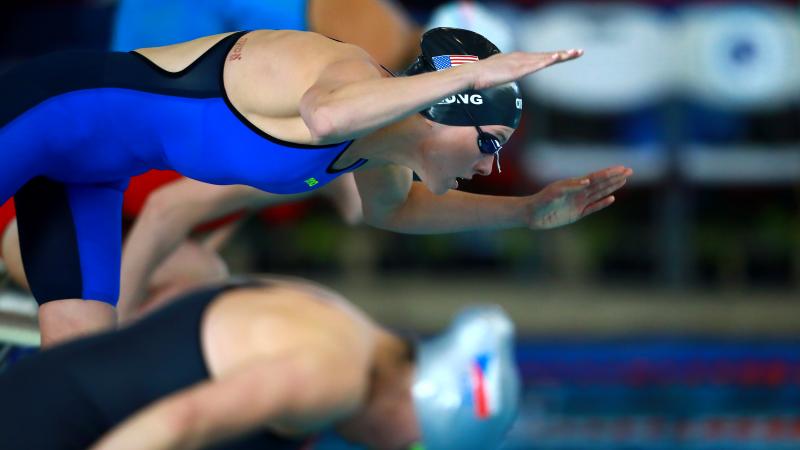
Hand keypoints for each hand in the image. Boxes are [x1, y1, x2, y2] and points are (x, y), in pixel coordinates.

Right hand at [462, 49, 582, 90]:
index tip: (564, 55)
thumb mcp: (495, 76)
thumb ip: (503, 75)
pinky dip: (546, 60)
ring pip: (543, 58)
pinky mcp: (516, 69)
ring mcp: (519, 62)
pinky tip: (555, 58)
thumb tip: (502, 79)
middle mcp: (519, 58)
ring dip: (559, 56)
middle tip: (579, 52)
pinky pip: (535, 64)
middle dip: (562, 54)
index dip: (551, 56)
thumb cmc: (479, 77)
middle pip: (545, 56)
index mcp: (515, 60)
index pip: (538, 57)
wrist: (471, 75)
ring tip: (573, 53)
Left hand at [527, 166, 632, 229]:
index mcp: (574, 185)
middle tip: (629, 171)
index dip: (609, 173)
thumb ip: (570, 186)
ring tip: (624, 181)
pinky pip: (593, 208)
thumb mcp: (554, 192)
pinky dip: (602, 203)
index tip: (621, 168)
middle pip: (601, 183)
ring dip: (612, 187)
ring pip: (600, 193)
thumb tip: (587, 181)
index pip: (595, 177)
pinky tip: (612, 198)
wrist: (532, 214)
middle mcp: (579, 192)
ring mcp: (579, 203)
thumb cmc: (541, 201)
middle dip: (615, 177)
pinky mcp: (577, 214)